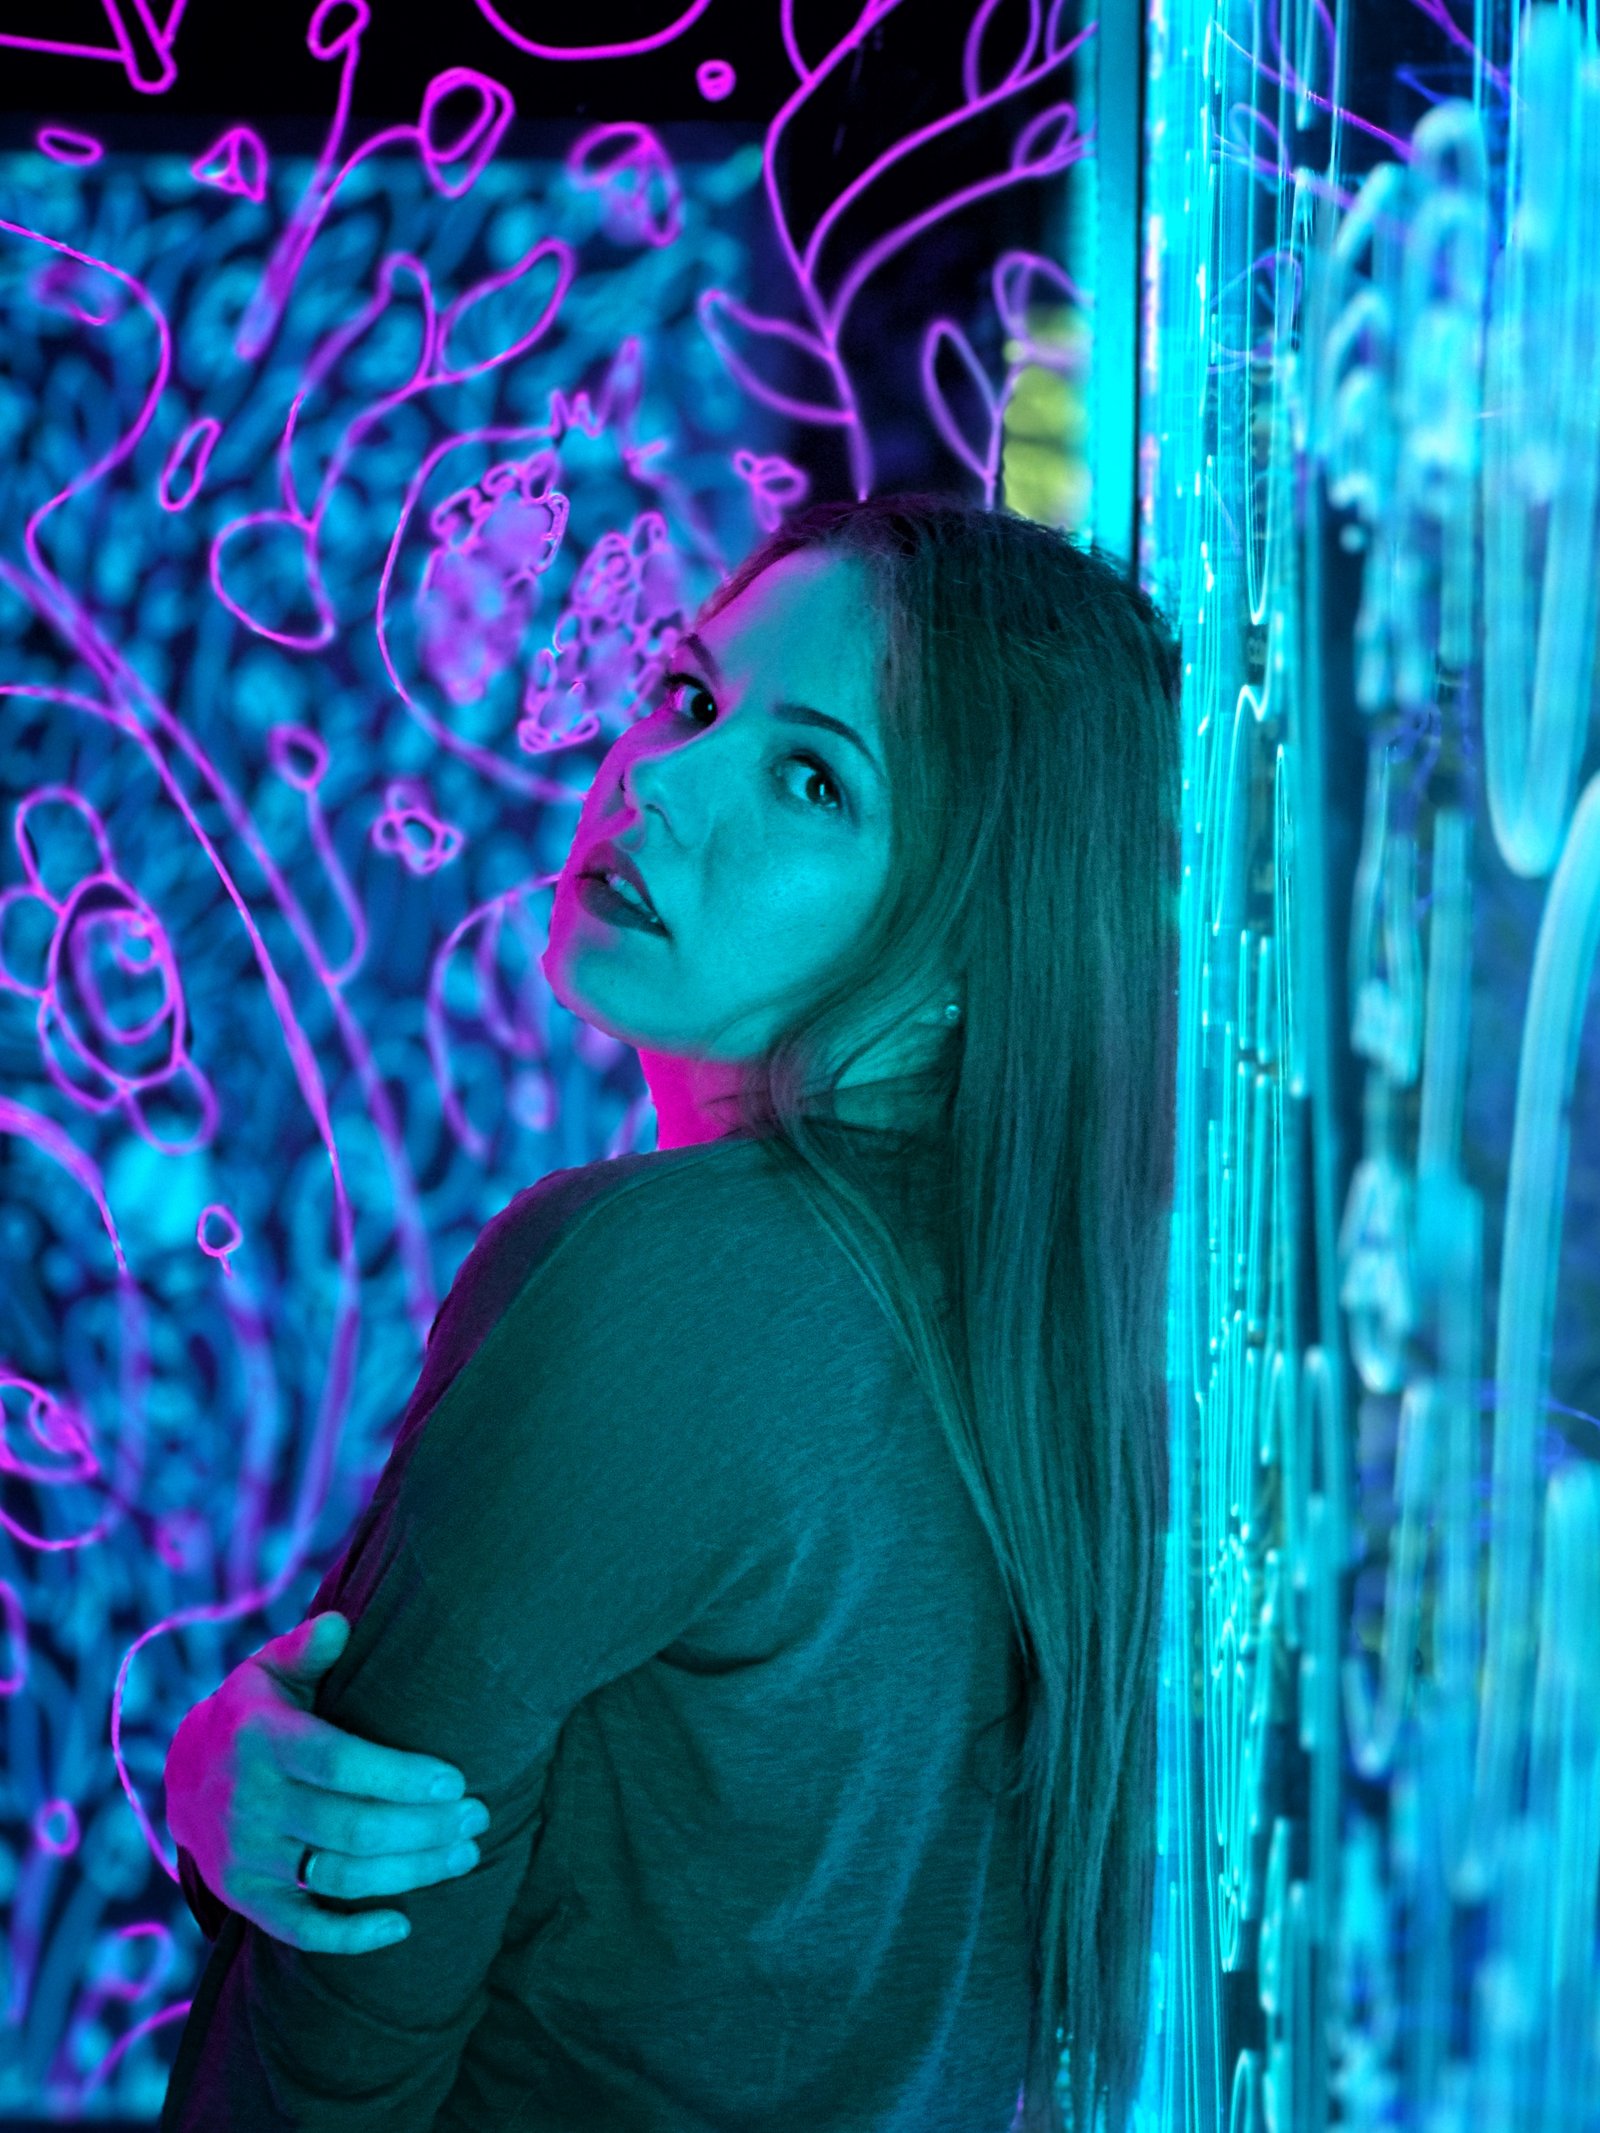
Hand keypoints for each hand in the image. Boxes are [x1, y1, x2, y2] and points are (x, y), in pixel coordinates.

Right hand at [163, 1612, 491, 1954]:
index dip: (401, 1777)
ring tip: (464, 1854)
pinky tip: (403, 1924)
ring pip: (338, 1878)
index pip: (340, 1764)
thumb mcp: (269, 1669)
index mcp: (261, 1740)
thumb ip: (306, 1647)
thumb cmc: (253, 1713)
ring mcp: (245, 1858)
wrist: (181, 1776)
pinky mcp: (245, 1899)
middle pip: (350, 1827)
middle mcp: (250, 1803)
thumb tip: (340, 1624)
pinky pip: (300, 1930)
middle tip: (478, 1818)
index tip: (458, 1780)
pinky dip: (351, 1937)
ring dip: (409, 1872)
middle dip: (424, 1827)